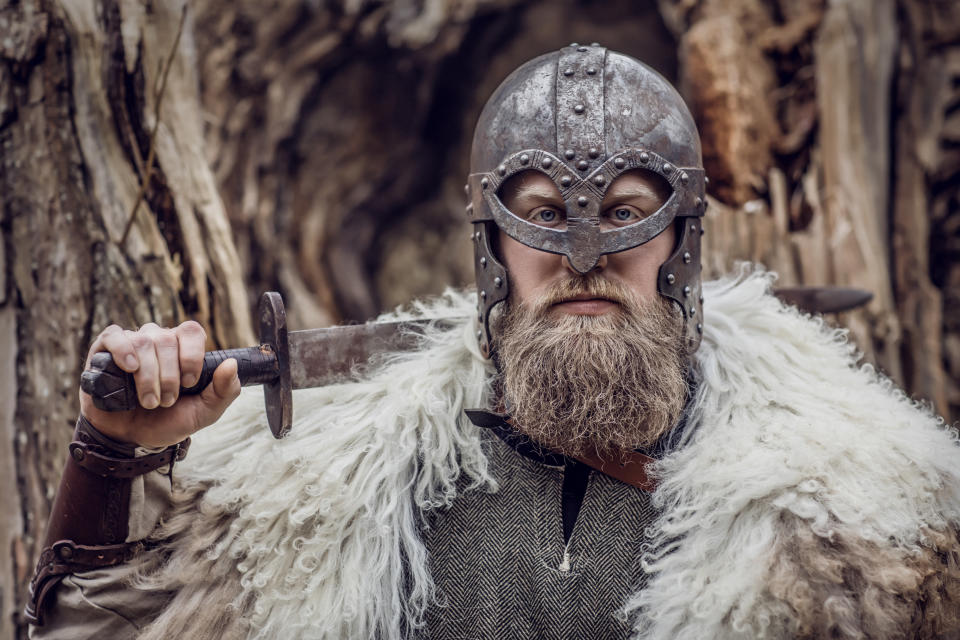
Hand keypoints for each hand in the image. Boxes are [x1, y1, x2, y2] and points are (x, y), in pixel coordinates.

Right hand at [79, 321, 241, 447]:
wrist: (131, 439)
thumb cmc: (168, 420)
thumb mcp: (204, 412)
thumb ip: (225, 391)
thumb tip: (232, 364)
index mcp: (183, 348)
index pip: (192, 332)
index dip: (191, 355)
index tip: (189, 383)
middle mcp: (158, 339)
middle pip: (166, 340)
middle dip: (168, 376)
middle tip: (166, 402)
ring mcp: (131, 343)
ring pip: (143, 342)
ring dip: (148, 376)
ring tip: (149, 401)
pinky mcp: (104, 350)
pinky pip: (114, 336)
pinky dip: (123, 350)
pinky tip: (129, 368)